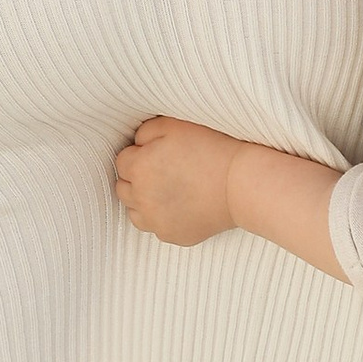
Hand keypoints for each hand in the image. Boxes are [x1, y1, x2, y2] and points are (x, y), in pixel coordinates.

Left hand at [115, 115, 241, 246]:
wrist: (241, 184)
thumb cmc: (211, 150)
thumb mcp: (174, 125)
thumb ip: (145, 132)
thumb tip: (136, 144)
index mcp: (139, 168)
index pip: (122, 162)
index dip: (139, 154)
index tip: (156, 153)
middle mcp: (141, 198)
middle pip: (123, 188)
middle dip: (136, 178)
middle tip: (160, 170)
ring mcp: (156, 221)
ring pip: (135, 211)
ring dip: (143, 200)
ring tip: (166, 190)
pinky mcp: (172, 236)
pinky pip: (155, 227)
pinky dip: (161, 217)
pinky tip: (178, 205)